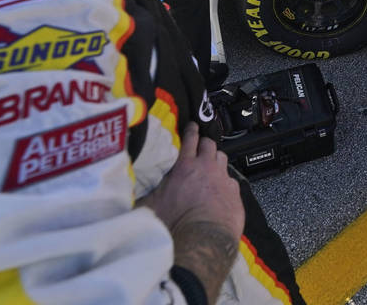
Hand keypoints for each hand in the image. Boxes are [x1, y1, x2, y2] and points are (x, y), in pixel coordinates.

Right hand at [138, 123, 243, 239]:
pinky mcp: (235, 193)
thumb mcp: (151, 207)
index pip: (190, 140)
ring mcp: (223, 179)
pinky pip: (232, 180)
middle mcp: (206, 168)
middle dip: (205, 143)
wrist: (204, 239)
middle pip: (209, 145)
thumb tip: (131, 193)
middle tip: (201, 146)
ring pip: (223, 158)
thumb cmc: (176, 224)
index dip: (191, 131)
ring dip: (216, 160)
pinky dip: (226, 181)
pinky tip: (222, 189)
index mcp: (185, 167)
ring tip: (212, 165)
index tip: (192, 126)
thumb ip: (145, 194)